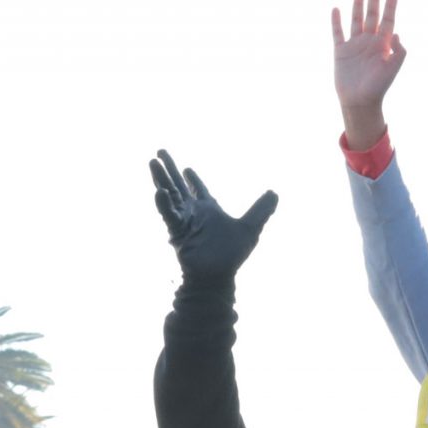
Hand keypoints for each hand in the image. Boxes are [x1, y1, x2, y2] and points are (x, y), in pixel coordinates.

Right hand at [150, 150, 278, 284]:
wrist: (218, 276)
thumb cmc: (231, 256)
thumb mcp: (250, 228)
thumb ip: (261, 210)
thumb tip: (275, 193)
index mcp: (209, 209)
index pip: (198, 188)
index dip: (192, 177)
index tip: (186, 167)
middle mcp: (194, 212)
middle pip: (178, 184)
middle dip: (169, 168)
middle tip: (160, 151)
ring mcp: (184, 220)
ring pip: (169, 194)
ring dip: (160, 178)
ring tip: (152, 161)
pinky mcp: (178, 231)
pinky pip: (169, 215)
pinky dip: (164, 204)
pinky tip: (160, 191)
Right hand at [331, 0, 404, 148]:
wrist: (359, 102)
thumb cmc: (378, 88)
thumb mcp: (392, 70)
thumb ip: (399, 53)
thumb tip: (397, 34)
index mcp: (383, 45)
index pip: (388, 20)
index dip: (390, 6)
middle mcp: (369, 42)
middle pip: (372, 15)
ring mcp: (354, 45)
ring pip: (356, 19)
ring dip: (358, 4)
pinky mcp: (340, 52)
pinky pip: (338, 33)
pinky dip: (336, 21)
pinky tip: (336, 9)